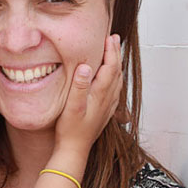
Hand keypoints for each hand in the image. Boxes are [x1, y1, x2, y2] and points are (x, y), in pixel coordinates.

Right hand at [54, 34, 122, 157]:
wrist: (74, 150)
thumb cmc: (70, 130)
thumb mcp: (71, 107)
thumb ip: (79, 86)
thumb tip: (87, 66)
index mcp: (99, 94)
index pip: (110, 67)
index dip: (110, 51)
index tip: (109, 37)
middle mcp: (107, 99)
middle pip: (116, 71)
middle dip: (115, 54)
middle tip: (113, 39)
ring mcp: (107, 106)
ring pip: (117, 81)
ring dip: (116, 65)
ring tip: (114, 53)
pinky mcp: (105, 112)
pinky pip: (115, 91)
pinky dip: (115, 79)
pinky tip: (112, 79)